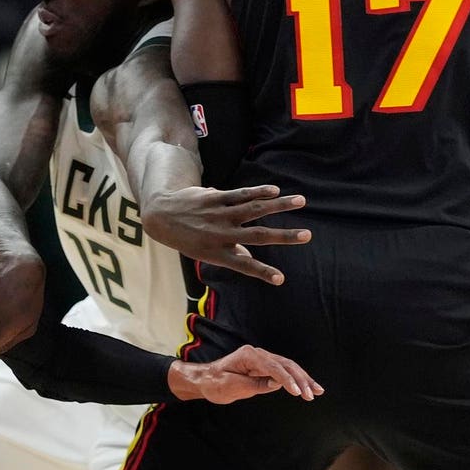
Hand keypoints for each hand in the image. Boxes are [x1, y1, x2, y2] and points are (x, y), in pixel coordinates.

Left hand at [141, 185, 309, 284]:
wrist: (161, 215)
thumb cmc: (187, 238)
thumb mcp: (204, 254)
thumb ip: (230, 255)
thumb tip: (252, 260)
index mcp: (217, 253)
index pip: (244, 266)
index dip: (262, 273)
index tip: (281, 279)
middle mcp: (220, 234)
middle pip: (257, 236)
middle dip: (284, 236)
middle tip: (307, 235)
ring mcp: (219, 215)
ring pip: (254, 209)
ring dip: (279, 205)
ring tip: (301, 201)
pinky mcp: (216, 198)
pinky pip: (240, 194)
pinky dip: (259, 191)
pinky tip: (275, 190)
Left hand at [168, 345, 322, 403]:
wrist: (205, 380)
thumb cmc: (216, 383)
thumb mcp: (233, 387)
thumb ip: (255, 384)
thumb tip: (277, 384)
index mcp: (249, 355)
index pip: (274, 367)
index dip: (287, 380)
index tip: (298, 392)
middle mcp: (258, 354)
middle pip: (285, 364)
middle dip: (301, 379)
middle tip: (312, 394)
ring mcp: (262, 359)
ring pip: (288, 367)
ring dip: (303, 379)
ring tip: (317, 391)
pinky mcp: (264, 367)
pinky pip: (283, 371)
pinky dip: (295, 379)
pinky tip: (306, 386)